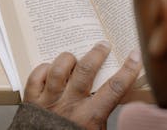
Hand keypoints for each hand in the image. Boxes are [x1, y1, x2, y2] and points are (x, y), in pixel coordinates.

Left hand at [23, 42, 142, 129]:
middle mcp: (69, 106)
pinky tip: (51, 68)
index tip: (135, 56)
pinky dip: (44, 68)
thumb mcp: (96, 129)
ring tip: (74, 58)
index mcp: (90, 117)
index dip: (128, 70)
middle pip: (85, 71)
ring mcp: (48, 102)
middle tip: (103, 44)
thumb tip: (117, 88)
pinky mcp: (31, 100)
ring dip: (69, 59)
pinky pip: (36, 76)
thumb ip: (103, 109)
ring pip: (59, 69)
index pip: (114, 88)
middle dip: (97, 54)